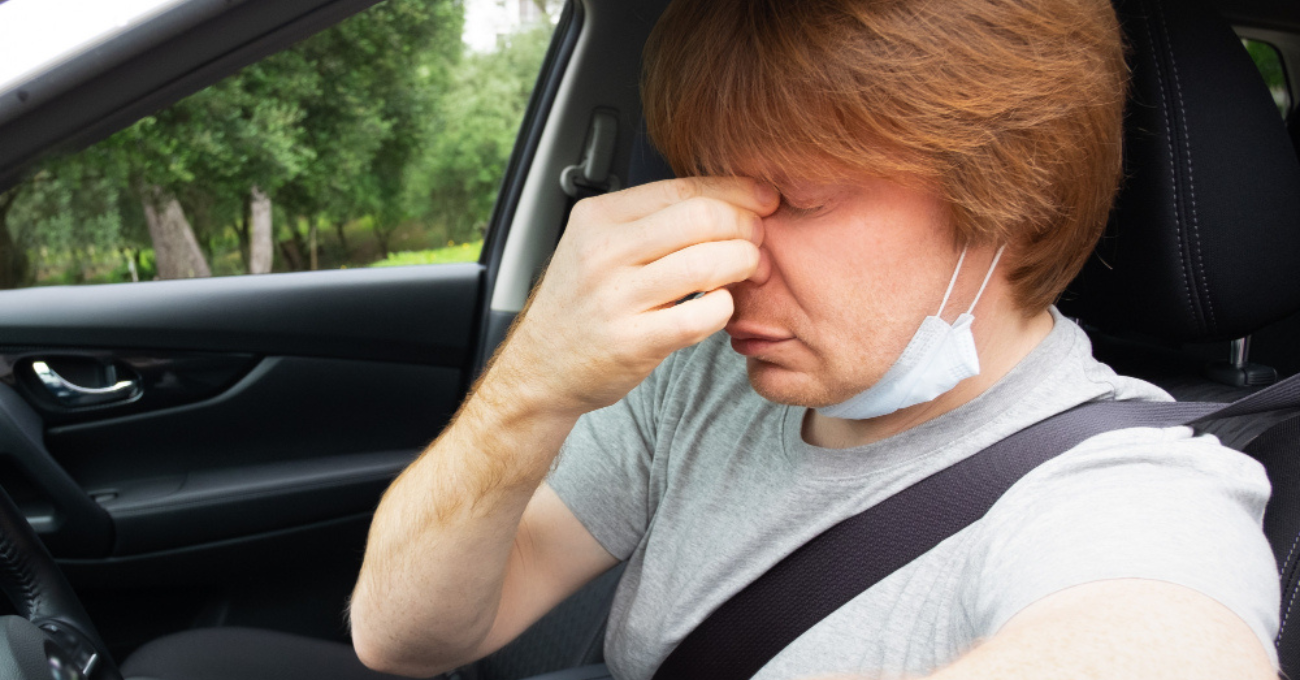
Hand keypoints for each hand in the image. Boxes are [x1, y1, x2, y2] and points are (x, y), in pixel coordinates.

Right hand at [497, 177, 777, 415]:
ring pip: (708, 264)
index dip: (737, 192)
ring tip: (750, 272)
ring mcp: (615, 298)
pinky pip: (702, 316)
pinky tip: (721, 307)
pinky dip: (725, 308)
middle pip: (703, 218)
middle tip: (759, 242)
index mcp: (598, 218)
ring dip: (745, 264)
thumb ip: (653, 221)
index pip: (684, 188)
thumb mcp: (599, 246)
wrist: (541, 368)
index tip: (764, 201)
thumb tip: (732, 198)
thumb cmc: (583, 304)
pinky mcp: (631, 342)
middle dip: (747, 226)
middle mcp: (602, 253)